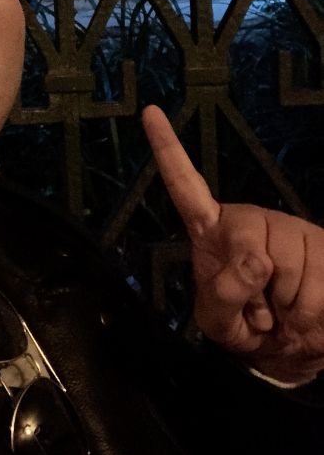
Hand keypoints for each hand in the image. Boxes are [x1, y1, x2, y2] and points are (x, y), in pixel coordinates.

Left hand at [142, 104, 323, 384]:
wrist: (295, 343)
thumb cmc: (245, 325)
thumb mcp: (218, 322)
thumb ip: (221, 295)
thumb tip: (257, 261)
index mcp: (211, 229)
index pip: (185, 185)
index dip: (167, 148)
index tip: (149, 111)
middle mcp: (250, 219)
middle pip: (249, 251)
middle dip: (254, 291)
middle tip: (258, 309)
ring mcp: (289, 228)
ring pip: (289, 271)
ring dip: (287, 306)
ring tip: (282, 308)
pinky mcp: (321, 243)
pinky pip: (319, 284)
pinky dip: (311, 313)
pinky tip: (304, 311)